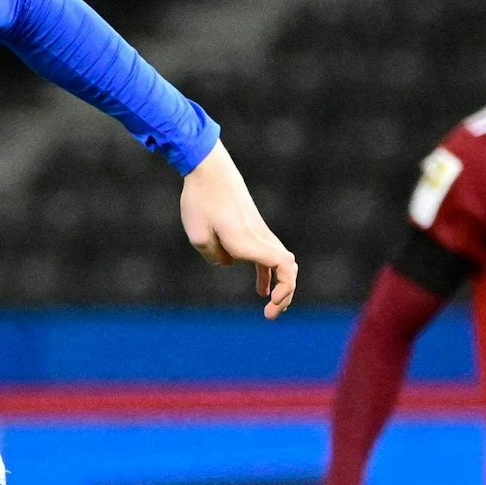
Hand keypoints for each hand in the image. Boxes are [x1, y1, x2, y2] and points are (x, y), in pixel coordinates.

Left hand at [180, 141, 298, 318]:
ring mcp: (258, 231)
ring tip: (270, 308)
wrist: (209, 169)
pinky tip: (261, 291)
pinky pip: (267, 255)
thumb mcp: (197, 235)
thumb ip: (214, 256)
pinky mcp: (252, 228)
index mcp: (246, 239)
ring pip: (280, 263)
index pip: (280, 264)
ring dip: (280, 285)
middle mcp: (258, 235)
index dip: (283, 286)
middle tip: (269, 315)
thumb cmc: (200, 200)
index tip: (270, 301)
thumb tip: (230, 261)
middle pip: (287, 267)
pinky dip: (268, 274)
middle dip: (285, 294)